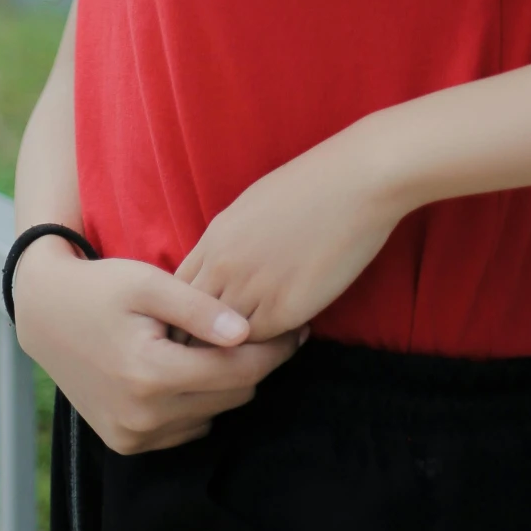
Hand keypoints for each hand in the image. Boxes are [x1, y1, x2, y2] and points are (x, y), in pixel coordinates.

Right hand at [11, 239, 305, 453]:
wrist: (45, 314)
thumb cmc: (102, 287)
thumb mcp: (149, 283)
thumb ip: (198, 308)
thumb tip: (245, 332)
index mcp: (150, 374)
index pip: (237, 372)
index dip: (274, 350)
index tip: (298, 328)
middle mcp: (142, 416)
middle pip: (230, 397)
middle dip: (252, 364)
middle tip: (263, 330)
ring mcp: (132, 436)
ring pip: (212, 414)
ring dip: (224, 384)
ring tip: (220, 344)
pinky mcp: (126, 443)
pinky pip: (186, 427)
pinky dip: (197, 401)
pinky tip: (189, 366)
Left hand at [176, 127, 403, 341]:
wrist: (354, 181)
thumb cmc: (311, 185)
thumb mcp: (251, 208)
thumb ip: (228, 243)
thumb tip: (222, 269)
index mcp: (213, 239)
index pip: (176, 295)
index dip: (188, 316)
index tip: (207, 325)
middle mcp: (223, 266)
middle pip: (190, 325)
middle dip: (203, 341)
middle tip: (229, 347)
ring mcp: (251, 289)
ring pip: (223, 342)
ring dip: (238, 350)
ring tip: (262, 347)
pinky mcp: (283, 309)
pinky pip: (261, 345)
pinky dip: (272, 348)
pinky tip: (294, 334)